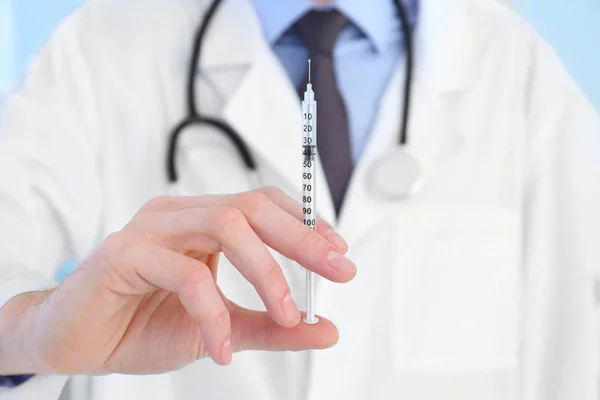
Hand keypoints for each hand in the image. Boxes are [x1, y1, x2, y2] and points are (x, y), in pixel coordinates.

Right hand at [0, 187, 354, 374]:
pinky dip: (213, 313)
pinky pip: (185, 274)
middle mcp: (179, 215)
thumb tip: (327, 329)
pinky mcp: (124, 253)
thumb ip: (270, 326)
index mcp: (201, 221)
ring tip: (289, 316)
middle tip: (338, 271)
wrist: (73, 343)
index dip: (305, 224)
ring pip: (226, 226)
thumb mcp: (220, 328)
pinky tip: (222, 349)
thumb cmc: (141, 325)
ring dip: (267, 272)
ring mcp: (151, 229)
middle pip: (252, 207)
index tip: (339, 253)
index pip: (263, 205)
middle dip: (302, 239)